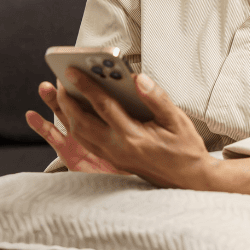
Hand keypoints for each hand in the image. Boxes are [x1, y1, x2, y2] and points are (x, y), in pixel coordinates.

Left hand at [30, 68, 210, 188]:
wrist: (188, 179)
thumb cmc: (184, 148)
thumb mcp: (176, 120)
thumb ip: (156, 98)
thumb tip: (138, 78)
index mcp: (133, 136)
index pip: (103, 107)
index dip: (86, 86)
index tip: (72, 70)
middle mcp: (118, 148)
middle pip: (82, 122)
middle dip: (67, 99)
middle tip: (61, 78)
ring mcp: (113, 157)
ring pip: (80, 135)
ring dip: (68, 113)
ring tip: (64, 91)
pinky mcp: (112, 160)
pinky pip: (86, 142)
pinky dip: (76, 125)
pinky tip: (76, 111)